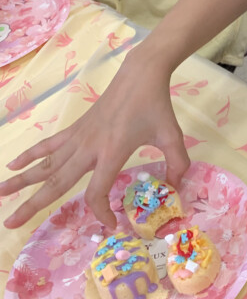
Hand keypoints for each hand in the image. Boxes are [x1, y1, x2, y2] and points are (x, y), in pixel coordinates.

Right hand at [0, 48, 187, 229]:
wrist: (140, 74)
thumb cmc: (156, 106)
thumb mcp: (172, 136)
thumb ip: (177, 163)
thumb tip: (177, 188)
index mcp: (111, 152)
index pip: (95, 191)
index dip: (100, 212)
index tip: (112, 224)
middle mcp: (89, 147)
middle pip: (56, 182)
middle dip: (34, 205)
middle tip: (11, 224)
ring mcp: (79, 137)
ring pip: (45, 164)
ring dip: (22, 181)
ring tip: (0, 195)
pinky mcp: (76, 128)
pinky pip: (49, 145)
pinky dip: (31, 155)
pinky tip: (13, 166)